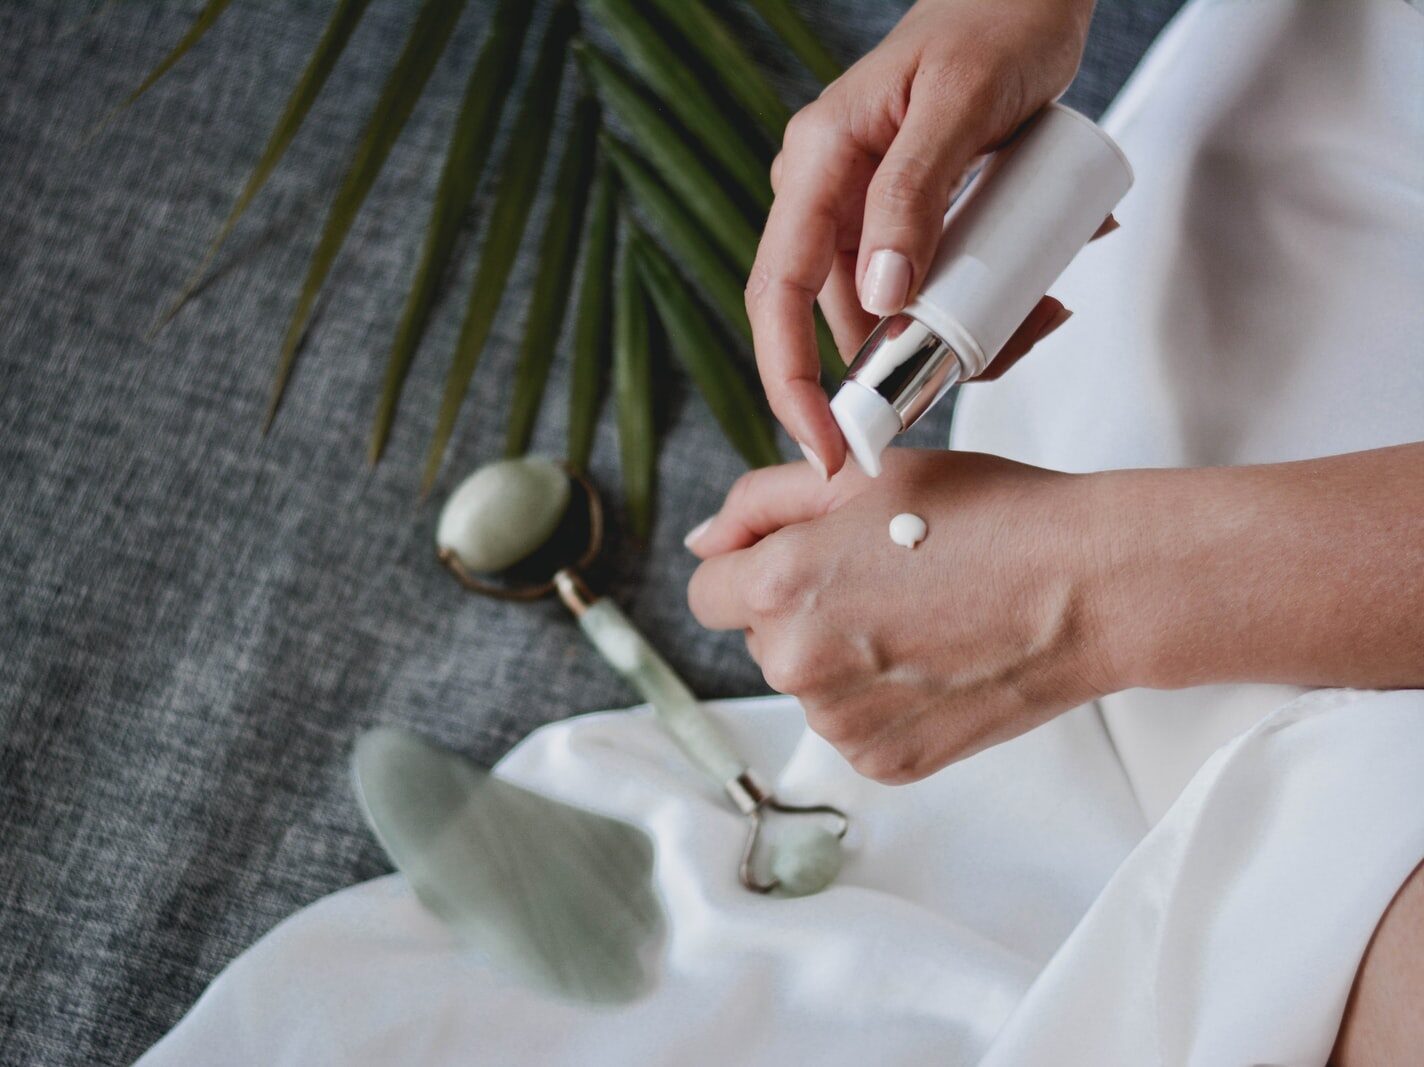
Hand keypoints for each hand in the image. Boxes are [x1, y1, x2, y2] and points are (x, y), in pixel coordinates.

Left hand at [685, 450, 1115, 783]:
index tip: (806, 555)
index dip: (753, 564)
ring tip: (925, 615)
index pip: (710, 590)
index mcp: (780, 588)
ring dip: (844, 655)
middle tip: (889, 576)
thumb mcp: (864, 475)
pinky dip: (884, 698)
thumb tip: (704, 543)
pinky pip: (855, 724)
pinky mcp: (886, 762)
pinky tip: (938, 659)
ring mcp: (842, 724)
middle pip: (760, 637)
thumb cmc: (989, 516)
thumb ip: (761, 502)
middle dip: (804, 607)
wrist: (1088, 587)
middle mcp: (796, 666)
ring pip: (810, 684)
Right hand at [748, 0, 1095, 477]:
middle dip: (900, 366)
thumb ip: (913, 195)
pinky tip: (1035, 291)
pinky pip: (925, 286)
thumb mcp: (960, 106)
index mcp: (816, 164)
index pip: (777, 293)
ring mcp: (862, 209)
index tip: (827, 446)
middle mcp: (825, 193)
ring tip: (1038, 310)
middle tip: (978, 372)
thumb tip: (881, 301)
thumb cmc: (996, 25)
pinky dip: (976, 306)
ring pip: (891, 312)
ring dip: (957, 335)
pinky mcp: (904, 219)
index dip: (790, 381)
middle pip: (836, 318)